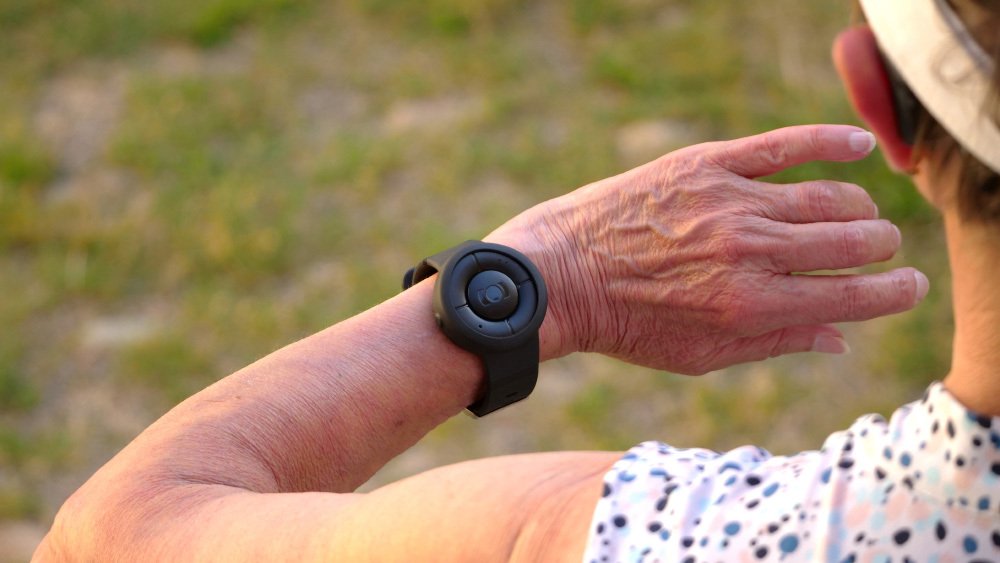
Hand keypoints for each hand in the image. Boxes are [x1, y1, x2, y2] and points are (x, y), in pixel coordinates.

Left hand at [487, 125, 927, 373]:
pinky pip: (784, 145)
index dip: (893, 292)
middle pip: (852, 240)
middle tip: (879, 248)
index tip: (907, 286)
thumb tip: (841, 338)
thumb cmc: (627, 325)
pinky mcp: (705, 164)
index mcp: (753, 305)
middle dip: (880, 247)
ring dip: (858, 207)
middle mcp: (751, 250)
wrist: (559, 276)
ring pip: (827, 196)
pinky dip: (829, 142)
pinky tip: (858, 148)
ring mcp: (730, 201)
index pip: (854, 295)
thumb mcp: (701, 356)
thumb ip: (775, 342)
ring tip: (859, 214)